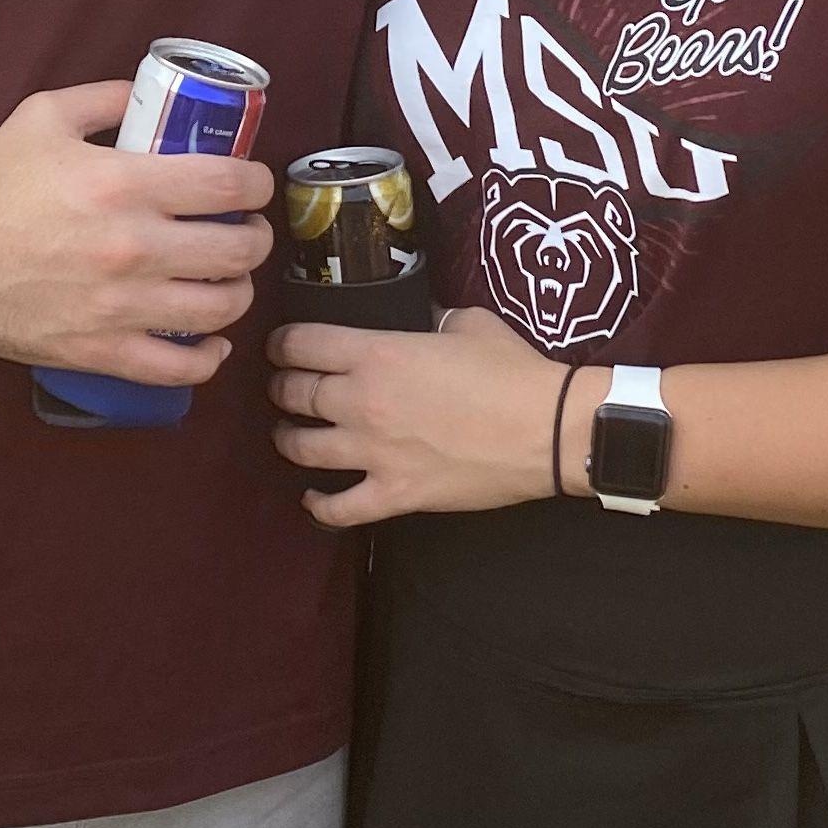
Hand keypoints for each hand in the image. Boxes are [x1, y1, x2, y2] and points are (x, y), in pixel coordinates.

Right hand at [0, 79, 279, 382]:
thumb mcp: (44, 116)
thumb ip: (107, 98)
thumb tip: (154, 93)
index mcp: (121, 184)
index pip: (228, 185)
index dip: (258, 183)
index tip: (253, 184)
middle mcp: (131, 248)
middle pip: (238, 250)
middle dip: (256, 238)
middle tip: (245, 230)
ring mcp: (118, 306)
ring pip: (220, 309)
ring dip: (238, 292)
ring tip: (226, 279)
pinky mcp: (100, 351)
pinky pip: (178, 369)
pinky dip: (207, 358)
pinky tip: (208, 340)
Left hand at [269, 309, 562, 525]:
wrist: (547, 429)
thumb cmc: (511, 371)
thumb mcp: (466, 323)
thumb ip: (429, 319)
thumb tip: (418, 319)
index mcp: (376, 353)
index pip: (301, 344)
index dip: (282, 343)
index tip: (280, 347)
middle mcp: (362, 402)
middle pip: (295, 394)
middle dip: (281, 389)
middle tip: (283, 389)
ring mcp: (374, 453)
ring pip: (303, 449)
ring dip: (288, 440)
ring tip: (289, 435)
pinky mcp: (394, 494)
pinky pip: (339, 508)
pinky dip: (318, 505)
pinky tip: (312, 499)